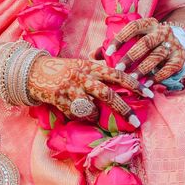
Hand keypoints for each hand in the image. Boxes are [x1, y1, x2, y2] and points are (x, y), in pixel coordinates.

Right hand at [28, 55, 143, 121]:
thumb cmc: (63, 69)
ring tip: (95, 115)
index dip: (134, 83)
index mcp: (91, 67)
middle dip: (124, 109)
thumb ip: (99, 68)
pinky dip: (80, 116)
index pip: (118, 74)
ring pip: (91, 108)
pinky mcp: (60, 99)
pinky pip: (76, 114)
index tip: (149, 93)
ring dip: (95, 115)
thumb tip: (121, 70)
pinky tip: (75, 111)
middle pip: (108, 95)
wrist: (35, 72)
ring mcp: (71, 89)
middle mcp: (83, 76)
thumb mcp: (82, 64)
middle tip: (136, 121)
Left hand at [105, 17, 184, 82]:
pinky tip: (146, 84)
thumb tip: (92, 56)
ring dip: (142, 69)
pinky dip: (157, 77)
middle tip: (119, 70)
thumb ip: (114, 47)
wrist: (178, 44)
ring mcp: (173, 44)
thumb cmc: (148, 44)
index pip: (133, 27)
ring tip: (131, 80)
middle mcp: (162, 31)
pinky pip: (168, 68)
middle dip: (131, 57)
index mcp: (149, 24)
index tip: (108, 53)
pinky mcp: (180, 58)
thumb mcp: (134, 40)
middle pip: (146, 42)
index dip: (120, 39)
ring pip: (157, 56)